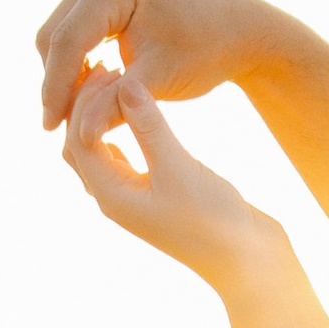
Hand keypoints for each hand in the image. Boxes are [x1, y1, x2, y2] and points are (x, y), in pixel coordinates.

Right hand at [36, 0, 290, 133]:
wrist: (239, 29)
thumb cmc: (207, 50)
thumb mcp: (161, 80)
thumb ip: (117, 105)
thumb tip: (79, 138)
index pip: (68, 40)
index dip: (55, 88)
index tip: (50, 130)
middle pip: (56, 35)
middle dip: (57, 82)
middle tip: (60, 129)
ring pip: (61, 35)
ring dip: (65, 75)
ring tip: (75, 116)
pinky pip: (76, 32)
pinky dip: (78, 64)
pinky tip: (89, 96)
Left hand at [61, 68, 284, 290]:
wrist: (249, 261)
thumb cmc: (215, 222)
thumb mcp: (180, 169)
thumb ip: (150, 127)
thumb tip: (124, 83)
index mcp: (111, 196)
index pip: (78, 139)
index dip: (85, 100)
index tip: (110, 66)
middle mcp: (116, 198)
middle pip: (81, 145)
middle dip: (86, 106)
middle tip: (108, 67)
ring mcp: (135, 198)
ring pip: (101, 150)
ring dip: (103, 117)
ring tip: (120, 81)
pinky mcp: (155, 194)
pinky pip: (124, 156)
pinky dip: (124, 129)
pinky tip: (140, 109)